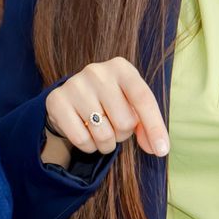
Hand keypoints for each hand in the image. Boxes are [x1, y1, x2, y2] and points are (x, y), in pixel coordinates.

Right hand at [41, 57, 170, 166]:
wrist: (72, 97)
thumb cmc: (110, 101)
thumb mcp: (131, 104)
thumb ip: (147, 124)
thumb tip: (158, 149)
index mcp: (121, 68)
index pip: (143, 99)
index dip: (155, 127)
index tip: (162, 151)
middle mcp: (97, 72)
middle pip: (124, 122)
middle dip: (123, 134)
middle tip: (114, 126)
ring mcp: (75, 85)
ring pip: (103, 134)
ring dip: (106, 143)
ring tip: (101, 132)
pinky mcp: (56, 101)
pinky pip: (82, 140)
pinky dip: (89, 146)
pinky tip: (86, 134)